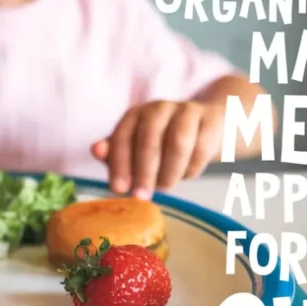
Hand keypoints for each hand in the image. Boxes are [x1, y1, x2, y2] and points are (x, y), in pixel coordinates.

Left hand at [91, 100, 224, 197]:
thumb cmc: (165, 142)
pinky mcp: (210, 121)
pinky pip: (201, 148)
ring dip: (170, 172)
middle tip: (142, 196)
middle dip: (144, 172)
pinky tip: (186, 175)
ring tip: (166, 187)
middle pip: (149, 139)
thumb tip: (96, 150)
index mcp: (135, 115)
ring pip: (178, 143)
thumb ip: (115, 153)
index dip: (119, 163)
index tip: (118, 188)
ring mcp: (186, 111)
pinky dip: (192, 168)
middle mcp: (158, 108)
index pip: (122, 136)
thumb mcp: (137, 149)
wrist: (208, 125)